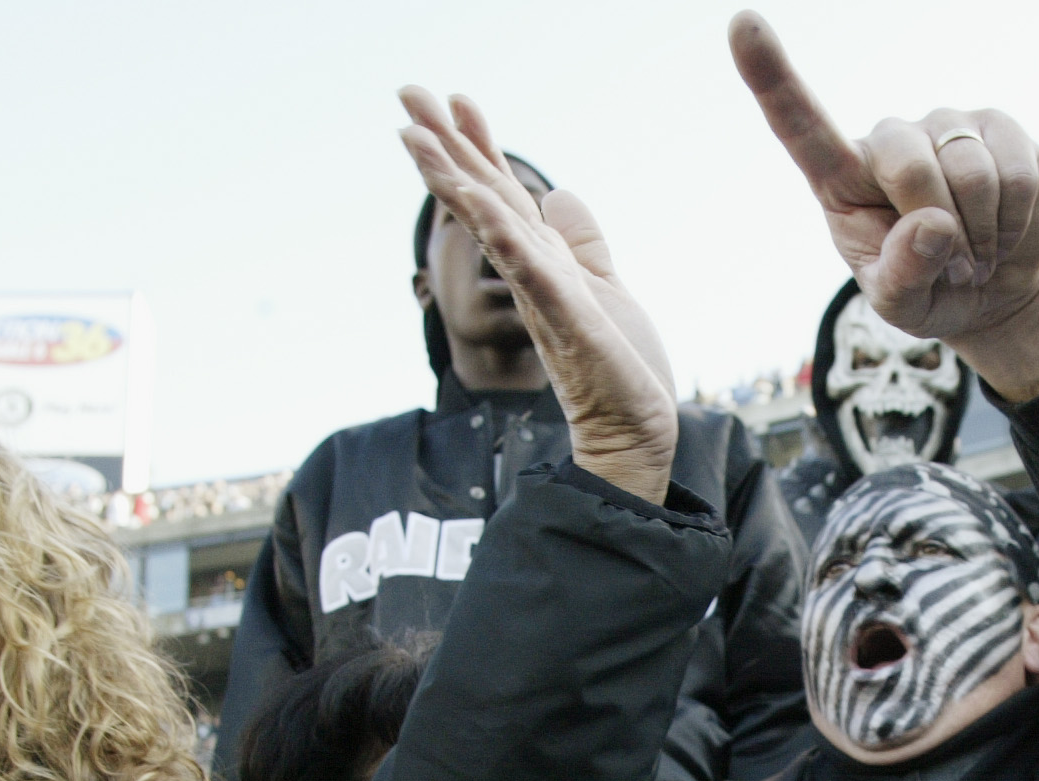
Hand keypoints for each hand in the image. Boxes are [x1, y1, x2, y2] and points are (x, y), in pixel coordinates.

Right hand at [397, 89, 677, 502]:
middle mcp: (533, 274)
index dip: (478, 147)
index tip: (452, 100)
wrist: (633, 429)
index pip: (502, 194)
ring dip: (455, 181)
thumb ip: (579, 242)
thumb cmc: (616, 367)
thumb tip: (557, 195)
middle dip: (445, 148)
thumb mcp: (601, 285)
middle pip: (482, 199)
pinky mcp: (570, 322)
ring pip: (492, 228)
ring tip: (418, 138)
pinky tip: (482, 206)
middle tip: (405, 94)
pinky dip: (506, 238)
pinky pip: (532, 273)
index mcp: (542, 262)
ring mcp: (546, 297)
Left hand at [729, 11, 1038, 399]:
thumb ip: (901, 276)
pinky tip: (1005, 229)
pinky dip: (1016, 219)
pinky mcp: (998, 126)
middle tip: (954, 268)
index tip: (742, 25)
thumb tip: (932, 225)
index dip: (770, 75)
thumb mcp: (901, 306)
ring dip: (983, 234)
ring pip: (969, 172)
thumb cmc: (929, 290)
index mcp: (842, 178)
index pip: (799, 125)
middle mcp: (889, 139)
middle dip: (941, 231)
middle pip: (909, 165)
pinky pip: (1016, 172)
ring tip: (977, 252)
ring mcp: (943, 125)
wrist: (995, 289)